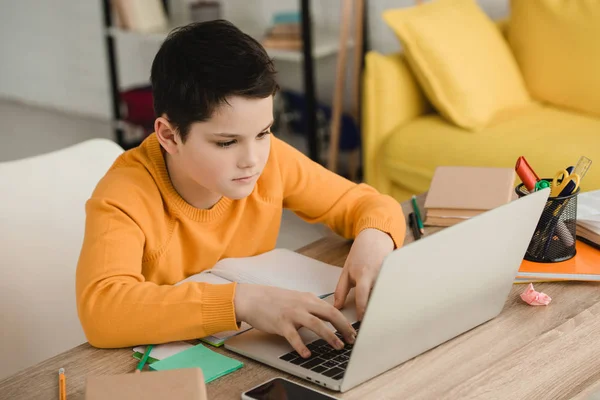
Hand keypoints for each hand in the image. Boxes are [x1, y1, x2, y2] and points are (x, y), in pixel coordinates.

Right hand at [234, 284, 356, 358]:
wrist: (252, 298)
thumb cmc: (274, 300)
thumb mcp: (296, 299)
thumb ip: (311, 307)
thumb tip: (327, 317)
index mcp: (308, 298)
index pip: (332, 308)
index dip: (345, 321)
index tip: (353, 331)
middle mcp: (303, 304)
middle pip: (329, 313)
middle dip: (343, 327)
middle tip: (352, 339)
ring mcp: (292, 313)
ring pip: (316, 324)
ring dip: (329, 336)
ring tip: (338, 346)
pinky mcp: (280, 323)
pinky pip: (293, 336)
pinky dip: (301, 346)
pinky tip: (306, 354)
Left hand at [334, 228, 394, 319]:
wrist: (375, 237)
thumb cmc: (360, 255)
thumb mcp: (346, 270)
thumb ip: (341, 289)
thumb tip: (336, 306)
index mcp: (363, 275)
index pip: (362, 295)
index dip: (363, 309)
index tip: (362, 320)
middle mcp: (377, 275)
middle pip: (378, 297)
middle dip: (376, 310)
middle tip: (374, 323)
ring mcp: (389, 274)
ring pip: (388, 293)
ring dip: (385, 304)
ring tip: (384, 316)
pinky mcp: (397, 273)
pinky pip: (394, 288)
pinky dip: (392, 296)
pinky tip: (392, 304)